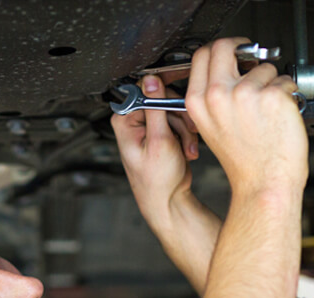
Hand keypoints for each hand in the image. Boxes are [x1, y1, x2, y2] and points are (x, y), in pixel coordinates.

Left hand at [111, 74, 200, 234]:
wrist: (168, 200)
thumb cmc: (157, 180)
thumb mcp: (159, 140)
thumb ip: (155, 108)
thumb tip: (151, 80)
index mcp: (125, 120)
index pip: (148, 91)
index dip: (167, 100)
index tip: (181, 112)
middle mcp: (134, 121)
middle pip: (164, 100)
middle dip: (180, 119)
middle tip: (188, 135)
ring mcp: (148, 127)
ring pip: (175, 112)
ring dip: (186, 131)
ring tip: (187, 149)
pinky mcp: (162, 133)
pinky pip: (180, 122)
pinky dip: (187, 136)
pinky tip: (186, 151)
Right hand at [184, 37, 307, 199]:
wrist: (264, 182)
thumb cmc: (244, 161)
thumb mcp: (210, 127)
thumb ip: (212, 96)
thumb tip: (230, 69)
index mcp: (198, 102)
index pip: (202, 55)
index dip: (221, 49)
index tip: (233, 51)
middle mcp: (217, 95)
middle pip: (227, 46)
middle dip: (243, 48)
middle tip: (254, 59)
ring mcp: (245, 94)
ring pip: (263, 67)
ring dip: (272, 82)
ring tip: (268, 111)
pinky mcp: (272, 96)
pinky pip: (285, 80)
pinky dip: (288, 94)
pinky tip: (280, 116)